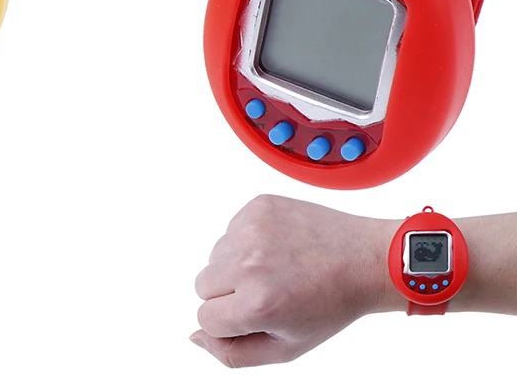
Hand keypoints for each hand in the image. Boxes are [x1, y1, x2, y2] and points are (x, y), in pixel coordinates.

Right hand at [191, 194, 400, 367]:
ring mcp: (252, 229)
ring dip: (236, 265)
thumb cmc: (329, 307)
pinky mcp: (258, 205)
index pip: (205, 318)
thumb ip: (233, 354)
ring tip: (276, 268)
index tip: (257, 316)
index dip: (229, 322)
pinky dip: (247, 240)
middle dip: (227, 293)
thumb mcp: (286, 348)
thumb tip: (193, 336)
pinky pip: (231, 229)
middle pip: (203, 284)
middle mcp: (249, 263)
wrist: (364, 259)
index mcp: (257, 305)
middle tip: (267, 292)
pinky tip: (279, 246)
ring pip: (215, 255)